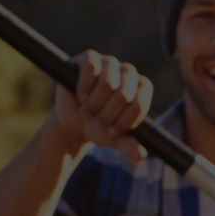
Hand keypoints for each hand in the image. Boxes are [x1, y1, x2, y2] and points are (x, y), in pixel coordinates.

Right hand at [48, 49, 154, 163]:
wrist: (73, 122)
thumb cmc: (99, 127)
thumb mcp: (115, 139)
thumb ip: (128, 145)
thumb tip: (140, 157)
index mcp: (141, 87)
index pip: (139, 104)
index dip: (124, 122)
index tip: (112, 131)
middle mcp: (128, 72)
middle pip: (124, 94)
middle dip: (107, 115)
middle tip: (96, 121)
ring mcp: (109, 63)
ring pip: (108, 83)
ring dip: (95, 104)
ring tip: (87, 112)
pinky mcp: (89, 58)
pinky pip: (91, 68)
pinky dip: (85, 87)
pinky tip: (80, 97)